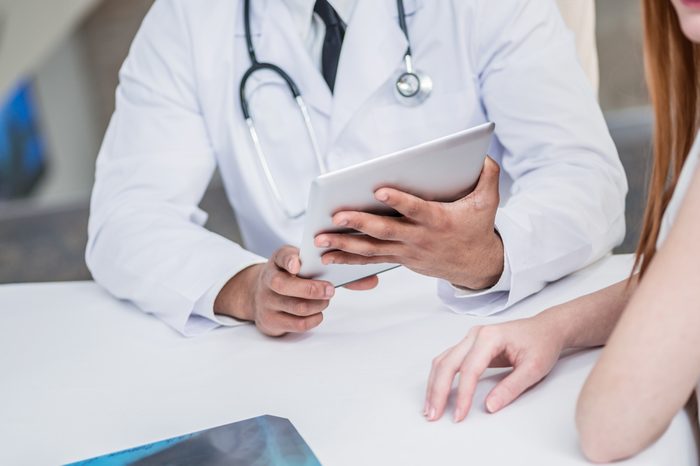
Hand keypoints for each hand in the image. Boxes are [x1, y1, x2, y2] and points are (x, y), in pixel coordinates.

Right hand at [214, 245, 377, 335]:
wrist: (261, 295)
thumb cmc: (294, 278)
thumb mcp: (307, 267)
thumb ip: (338, 270)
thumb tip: (373, 280)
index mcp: (279, 260)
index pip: (281, 256)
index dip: (289, 260)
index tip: (298, 265)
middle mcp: (268, 279)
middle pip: (284, 285)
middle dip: (311, 289)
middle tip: (331, 290)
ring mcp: (267, 301)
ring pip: (294, 306)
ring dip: (317, 305)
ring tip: (325, 300)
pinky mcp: (270, 320)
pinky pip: (295, 324)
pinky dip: (312, 319)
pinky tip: (318, 313)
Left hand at [314, 158, 503, 289]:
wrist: (476, 265)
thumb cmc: (477, 227)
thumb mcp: (488, 201)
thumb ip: (487, 176)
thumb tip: (482, 154)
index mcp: (438, 220)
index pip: (416, 209)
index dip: (399, 200)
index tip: (379, 189)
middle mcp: (419, 238)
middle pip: (386, 231)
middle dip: (360, 223)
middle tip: (337, 215)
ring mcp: (407, 252)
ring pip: (372, 249)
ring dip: (345, 245)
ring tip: (320, 240)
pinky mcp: (399, 259)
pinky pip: (371, 261)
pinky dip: (349, 260)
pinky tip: (328, 257)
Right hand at [424, 315, 564, 421]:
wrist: (546, 329)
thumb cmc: (541, 343)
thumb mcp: (533, 369)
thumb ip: (510, 388)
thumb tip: (489, 406)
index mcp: (490, 337)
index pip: (469, 369)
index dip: (463, 394)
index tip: (460, 414)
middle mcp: (475, 335)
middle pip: (447, 363)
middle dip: (438, 391)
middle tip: (434, 414)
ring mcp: (470, 339)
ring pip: (443, 361)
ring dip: (434, 385)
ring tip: (431, 408)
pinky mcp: (469, 346)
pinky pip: (448, 361)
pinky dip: (440, 378)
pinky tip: (437, 393)